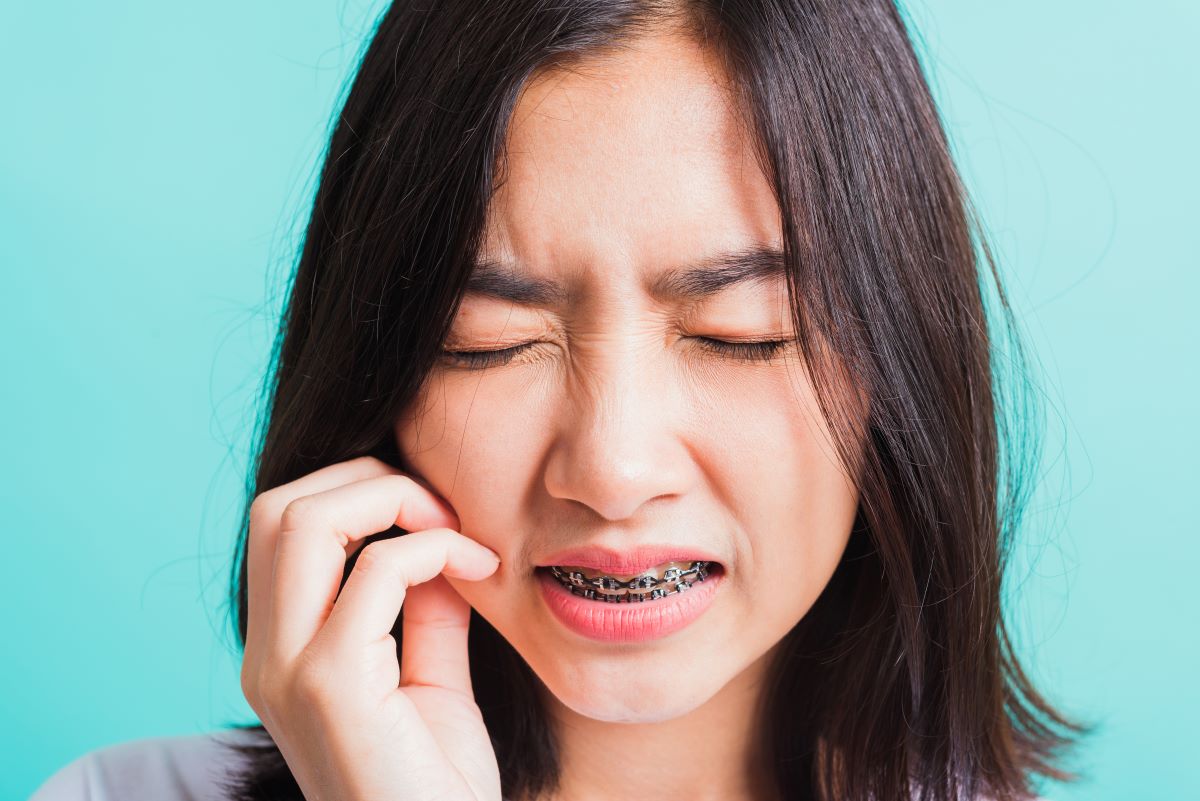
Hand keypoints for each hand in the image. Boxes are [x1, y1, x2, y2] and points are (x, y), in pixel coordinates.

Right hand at [240, 455, 502, 800]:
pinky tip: (479, 569)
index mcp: (282, 650)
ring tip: (454, 529)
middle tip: (442, 508)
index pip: (282, 524)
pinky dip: (431, 548)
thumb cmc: (436, 783)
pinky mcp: (331, 688)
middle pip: (280, 506)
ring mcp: (289, 671)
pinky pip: (375, 574)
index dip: (357, 492)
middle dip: (368, 480)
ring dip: (391, 500)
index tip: (434, 513)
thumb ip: (424, 606)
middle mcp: (268, 656)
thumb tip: (438, 536)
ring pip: (304, 521)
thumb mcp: (431, 678)